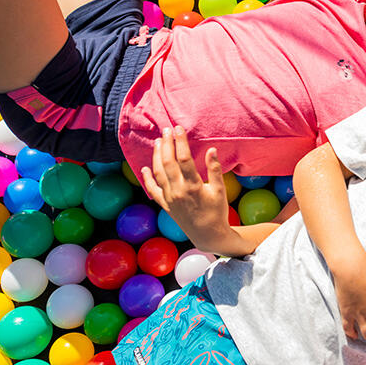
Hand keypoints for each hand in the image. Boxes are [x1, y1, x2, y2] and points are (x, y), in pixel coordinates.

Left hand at [141, 126, 230, 252]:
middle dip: (166, 144)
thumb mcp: (220, 190)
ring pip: (158, 173)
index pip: (184, 159)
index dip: (180, 142)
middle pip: (168, 162)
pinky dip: (147, 179)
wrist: (208, 235)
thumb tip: (212, 150)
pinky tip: (145, 168)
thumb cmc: (217, 211)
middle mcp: (178, 191)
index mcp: (193, 186)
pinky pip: (153, 190)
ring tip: (158, 141)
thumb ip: (215, 169)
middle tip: (166, 129)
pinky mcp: (165, 205)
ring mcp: (169, 198)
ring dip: (157, 156)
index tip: (179, 129)